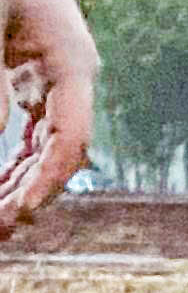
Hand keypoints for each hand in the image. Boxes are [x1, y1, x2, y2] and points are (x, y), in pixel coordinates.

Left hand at [0, 0, 97, 235]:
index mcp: (74, 62)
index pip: (70, 140)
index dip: (45, 183)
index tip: (18, 212)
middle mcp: (73, 74)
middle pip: (60, 152)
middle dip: (30, 193)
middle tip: (0, 230)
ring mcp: (55, 74)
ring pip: (44, 146)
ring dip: (20, 181)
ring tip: (0, 217)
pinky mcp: (35, 70)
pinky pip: (30, 127)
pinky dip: (14, 156)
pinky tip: (1, 181)